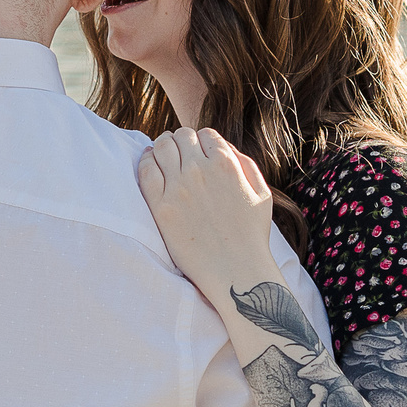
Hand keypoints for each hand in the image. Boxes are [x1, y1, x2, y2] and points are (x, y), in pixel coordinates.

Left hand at [137, 128, 276, 298]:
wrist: (235, 271)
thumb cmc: (251, 234)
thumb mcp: (262, 193)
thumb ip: (245, 164)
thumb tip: (223, 147)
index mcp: (226, 164)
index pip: (205, 134)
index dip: (201, 141)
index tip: (198, 151)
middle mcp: (200, 171)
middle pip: (181, 136)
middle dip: (181, 141)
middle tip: (178, 151)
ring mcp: (178, 188)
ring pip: (162, 148)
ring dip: (162, 146)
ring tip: (162, 154)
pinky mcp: (161, 207)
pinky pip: (145, 171)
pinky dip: (146, 161)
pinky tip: (149, 163)